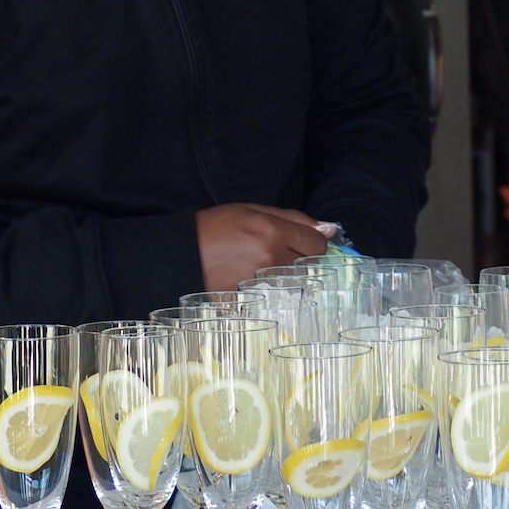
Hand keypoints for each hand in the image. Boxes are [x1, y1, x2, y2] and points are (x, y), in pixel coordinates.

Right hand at [195, 204, 327, 291]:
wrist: (180, 253)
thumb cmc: (214, 226)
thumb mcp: (252, 210)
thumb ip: (293, 219)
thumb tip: (329, 228)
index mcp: (272, 231)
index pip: (317, 244)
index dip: (313, 242)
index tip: (304, 240)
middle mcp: (270, 257)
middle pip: (307, 264)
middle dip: (298, 256)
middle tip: (275, 249)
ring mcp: (261, 281)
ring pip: (291, 280)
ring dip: (282, 272)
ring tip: (256, 261)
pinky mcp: (251, 298)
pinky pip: (272, 293)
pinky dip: (266, 286)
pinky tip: (247, 275)